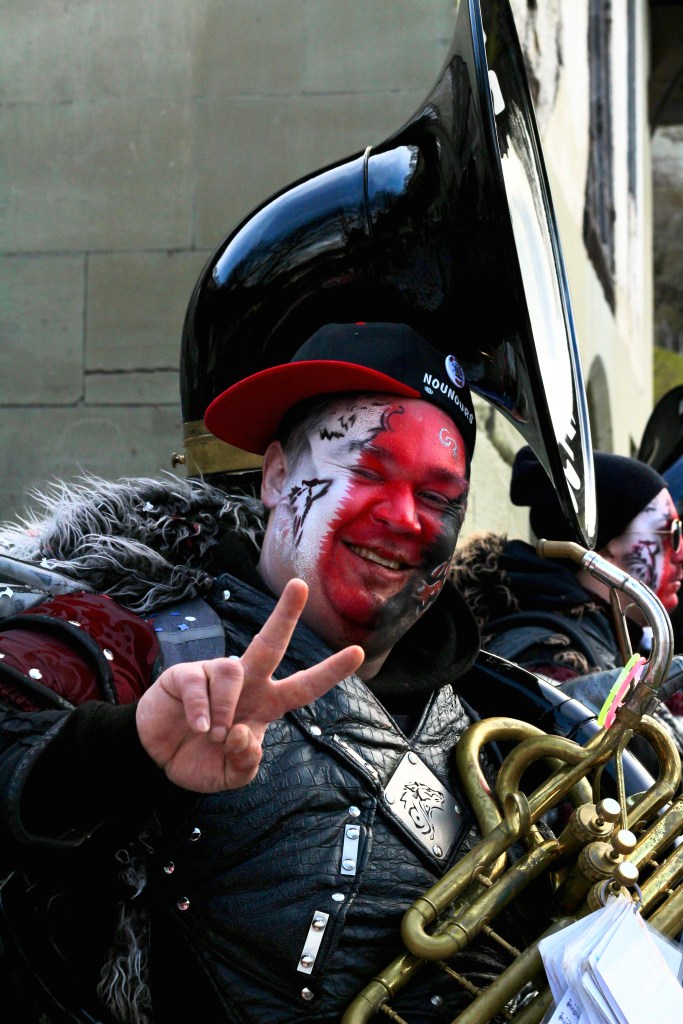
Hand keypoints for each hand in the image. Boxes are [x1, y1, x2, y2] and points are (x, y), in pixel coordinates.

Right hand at [136, 579, 363, 791]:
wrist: (157, 761)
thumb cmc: (201, 759)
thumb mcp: (231, 775)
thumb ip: (246, 762)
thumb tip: (244, 735)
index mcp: (265, 704)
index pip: (303, 686)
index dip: (330, 672)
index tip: (357, 652)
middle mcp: (245, 683)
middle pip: (270, 644)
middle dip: (285, 614)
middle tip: (300, 586)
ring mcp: (215, 675)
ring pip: (234, 670)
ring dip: (226, 708)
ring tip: (213, 734)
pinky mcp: (186, 674)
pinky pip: (200, 682)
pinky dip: (201, 709)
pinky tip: (196, 726)